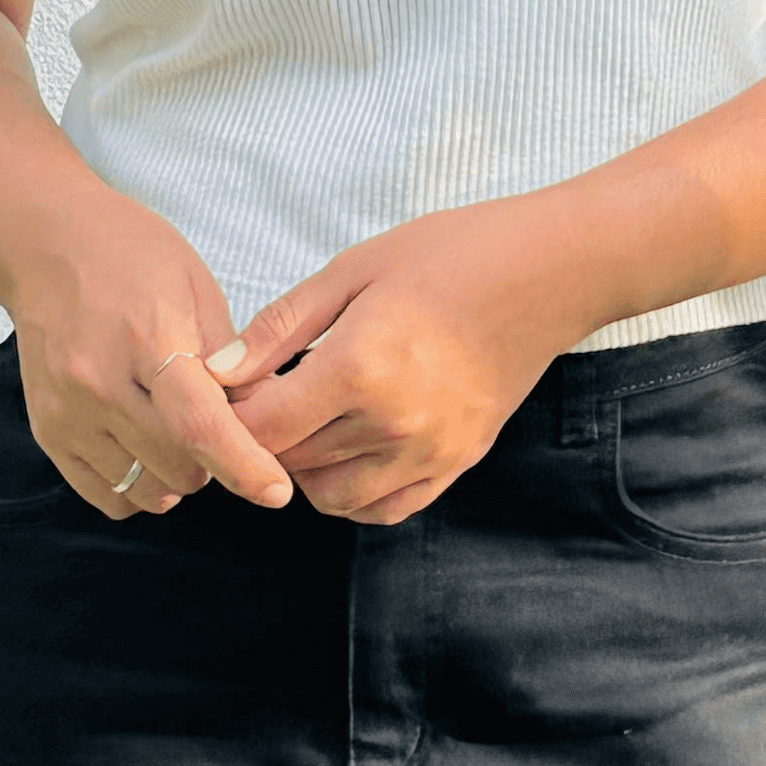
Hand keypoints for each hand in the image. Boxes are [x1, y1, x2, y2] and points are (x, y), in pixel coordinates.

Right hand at [6, 180, 297, 519]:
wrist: (46, 244)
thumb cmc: (130, 255)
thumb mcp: (197, 287)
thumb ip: (230, 359)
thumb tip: (264, 419)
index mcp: (149, 338)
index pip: (199, 426)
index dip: (243, 466)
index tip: (275, 490)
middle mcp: (100, 382)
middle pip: (176, 466)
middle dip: (214, 461)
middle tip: (219, 427)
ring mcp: (67, 412)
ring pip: (144, 489)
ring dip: (177, 478)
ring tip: (180, 434)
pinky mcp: (48, 431)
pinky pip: (106, 494)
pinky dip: (138, 487)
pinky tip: (148, 450)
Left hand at [219, 197, 596, 524]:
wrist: (549, 273)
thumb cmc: (451, 255)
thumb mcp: (354, 269)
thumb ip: (281, 326)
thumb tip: (216, 372)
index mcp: (360, 368)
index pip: (262, 429)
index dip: (230, 413)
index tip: (228, 386)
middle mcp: (394, 425)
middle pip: (290, 464)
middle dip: (263, 435)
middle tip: (266, 392)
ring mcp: (430, 453)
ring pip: (332, 498)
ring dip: (305, 467)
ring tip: (310, 416)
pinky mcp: (456, 464)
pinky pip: (383, 509)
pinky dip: (353, 491)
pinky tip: (350, 445)